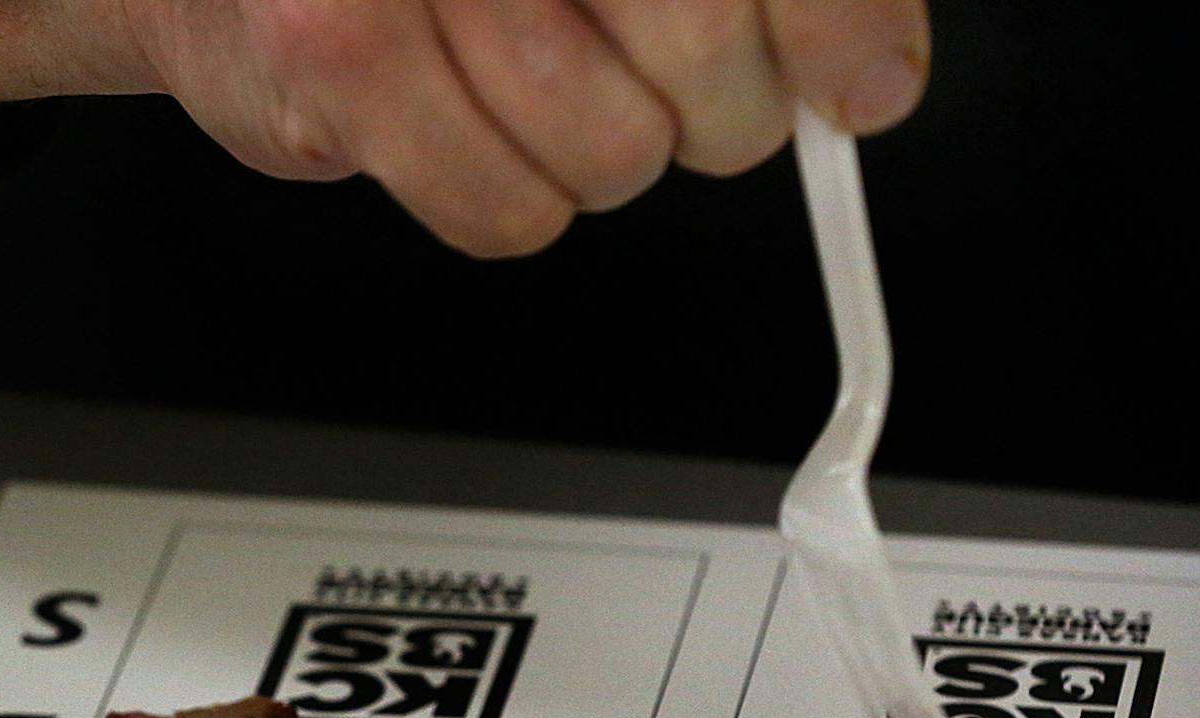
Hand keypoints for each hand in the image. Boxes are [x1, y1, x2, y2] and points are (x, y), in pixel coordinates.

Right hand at [0, 0, 930, 255]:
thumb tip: (862, 65)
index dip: (834, 24)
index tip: (861, 85)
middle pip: (698, 51)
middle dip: (717, 114)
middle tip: (686, 102)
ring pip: (609, 152)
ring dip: (600, 158)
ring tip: (534, 99)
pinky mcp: (337, 60)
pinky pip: (506, 213)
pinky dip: (510, 203)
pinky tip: (470, 139)